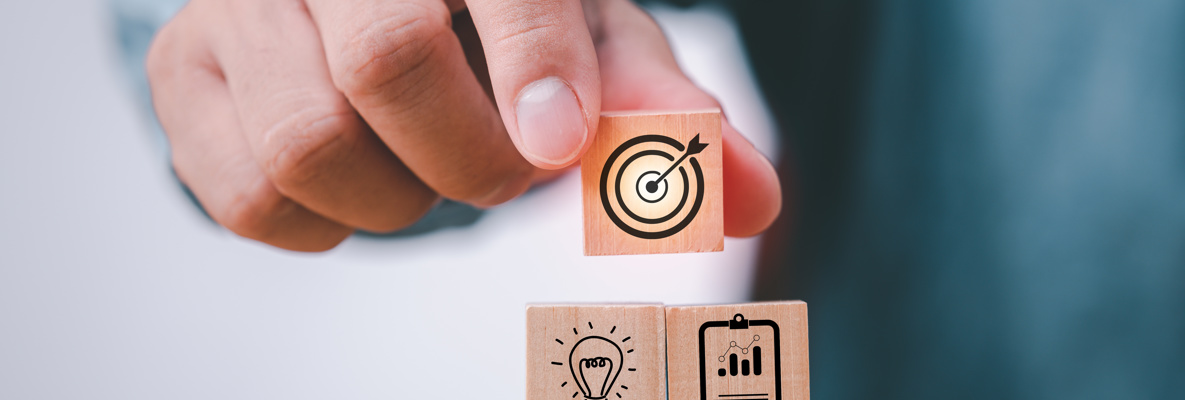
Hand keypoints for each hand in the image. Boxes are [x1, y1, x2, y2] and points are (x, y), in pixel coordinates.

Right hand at [147, 0, 781, 250]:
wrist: (375, 11)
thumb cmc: (508, 30)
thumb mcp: (594, 53)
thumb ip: (667, 119)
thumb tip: (752, 195)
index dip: (533, 62)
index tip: (560, 141)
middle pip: (386, 59)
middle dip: (472, 157)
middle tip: (509, 168)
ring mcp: (241, 2)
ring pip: (310, 143)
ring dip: (399, 199)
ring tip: (431, 169)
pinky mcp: (185, 74)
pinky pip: (247, 196)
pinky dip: (329, 226)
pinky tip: (365, 183)